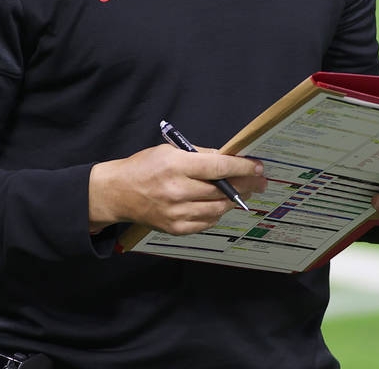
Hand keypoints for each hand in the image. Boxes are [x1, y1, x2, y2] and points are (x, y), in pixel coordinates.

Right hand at [89, 144, 265, 234]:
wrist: (118, 193)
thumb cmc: (144, 167)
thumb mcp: (169, 150)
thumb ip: (200, 155)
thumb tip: (228, 158)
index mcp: (176, 165)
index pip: (219, 167)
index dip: (243, 168)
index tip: (258, 167)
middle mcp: (177, 190)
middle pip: (222, 190)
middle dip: (245, 185)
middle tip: (260, 182)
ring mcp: (176, 212)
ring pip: (218, 209)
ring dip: (234, 200)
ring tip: (242, 193)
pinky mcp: (176, 228)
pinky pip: (207, 222)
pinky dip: (217, 214)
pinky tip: (220, 205)